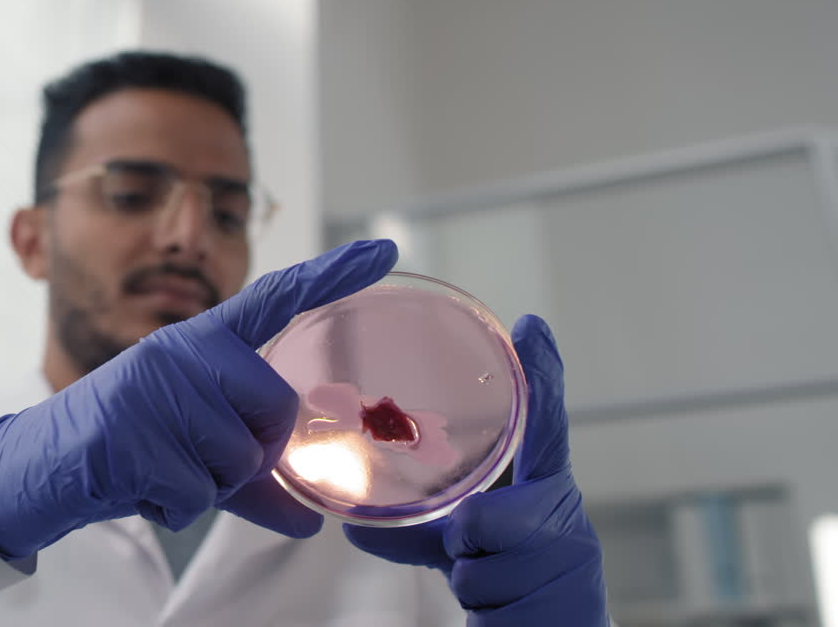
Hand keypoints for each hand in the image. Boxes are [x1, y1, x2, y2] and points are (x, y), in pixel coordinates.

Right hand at [0, 240, 396, 559]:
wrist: (34, 466)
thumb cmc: (126, 450)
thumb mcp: (195, 456)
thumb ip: (254, 481)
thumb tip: (312, 520)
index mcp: (199, 342)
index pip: (274, 299)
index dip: (332, 274)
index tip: (386, 248)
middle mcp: (179, 349)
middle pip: (275, 410)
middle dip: (251, 454)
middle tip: (198, 458)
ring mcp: (152, 386)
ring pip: (239, 458)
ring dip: (207, 486)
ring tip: (159, 467)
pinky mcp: (128, 431)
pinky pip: (197, 493)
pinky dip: (174, 506)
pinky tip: (139, 483)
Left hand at [344, 315, 608, 625]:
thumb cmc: (508, 585)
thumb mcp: (460, 550)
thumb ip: (418, 529)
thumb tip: (354, 525)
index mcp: (544, 488)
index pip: (544, 425)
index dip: (542, 377)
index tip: (531, 327)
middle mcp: (566, 514)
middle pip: (486, 504)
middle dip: (470, 529)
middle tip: (472, 546)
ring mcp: (570, 556)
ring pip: (475, 546)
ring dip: (468, 572)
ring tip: (494, 585)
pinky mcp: (565, 598)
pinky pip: (482, 584)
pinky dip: (480, 601)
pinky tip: (505, 609)